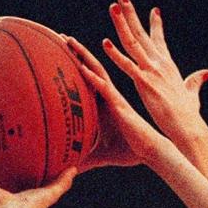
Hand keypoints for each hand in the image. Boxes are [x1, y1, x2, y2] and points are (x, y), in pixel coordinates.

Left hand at [63, 35, 160, 168]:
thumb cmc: (129, 152)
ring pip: (95, 71)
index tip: (58, 52)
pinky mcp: (119, 105)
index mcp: (103, 104)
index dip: (74, 64)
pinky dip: (92, 78)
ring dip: (82, 55)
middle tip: (59, 36)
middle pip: (89, 68)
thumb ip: (84, 158)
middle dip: (75, 52)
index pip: (86, 80)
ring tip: (68, 40)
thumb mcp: (100, 155)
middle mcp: (108, 96)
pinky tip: (81, 67)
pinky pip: (104, 88)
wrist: (149, 152)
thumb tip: (69, 171)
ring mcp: (113, 98)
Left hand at [102, 0, 207, 144]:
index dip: (156, 25)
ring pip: (133, 43)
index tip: (153, 10)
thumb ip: (196, 81)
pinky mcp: (144, 83)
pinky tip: (106, 43)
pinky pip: (127, 66)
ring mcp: (151, 71)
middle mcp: (159, 63)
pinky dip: (116, 55)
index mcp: (168, 66)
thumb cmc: (188, 114)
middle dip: (132, 14)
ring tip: (113, 7)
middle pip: (142, 34)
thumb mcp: (192, 93)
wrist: (187, 126)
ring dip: (122, 24)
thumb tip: (207, 73)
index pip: (159, 40)